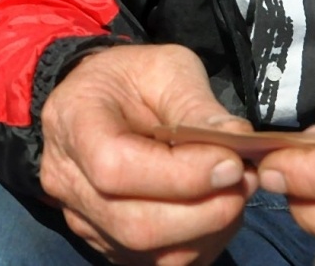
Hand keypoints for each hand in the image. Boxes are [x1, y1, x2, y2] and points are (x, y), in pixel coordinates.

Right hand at [39, 44, 257, 265]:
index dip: (179, 176)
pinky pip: (159, 261)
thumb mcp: (164, 69)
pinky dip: (200, 242)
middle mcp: (68, 181)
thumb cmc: (130, 79)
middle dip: (205, 211)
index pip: (115, 168)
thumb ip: (197, 106)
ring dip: (209, 230)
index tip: (231, 162)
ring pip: (150, 253)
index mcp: (73, 123)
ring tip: (236, 192)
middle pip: (135, 225)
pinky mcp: (108, 244)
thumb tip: (238, 143)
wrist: (97, 99)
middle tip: (246, 181)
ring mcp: (84, 220)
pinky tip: (215, 209)